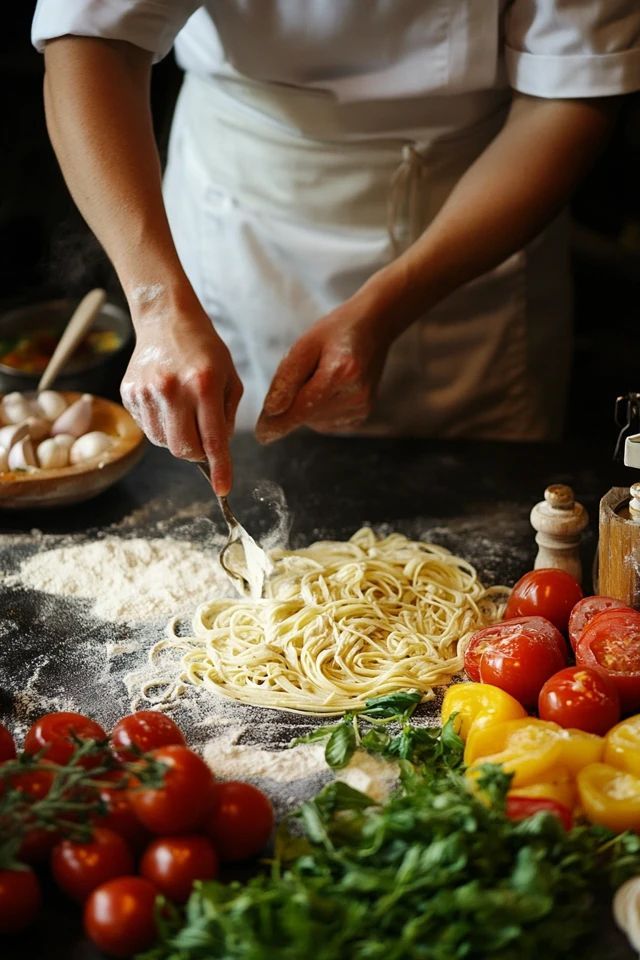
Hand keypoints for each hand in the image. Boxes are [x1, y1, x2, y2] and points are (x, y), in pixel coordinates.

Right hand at [120, 292, 242, 493]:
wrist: (166, 319)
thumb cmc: (205, 349)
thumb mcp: (230, 378)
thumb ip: (227, 417)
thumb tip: (217, 450)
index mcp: (203, 385)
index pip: (213, 440)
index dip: (220, 468)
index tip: (223, 490)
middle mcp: (172, 390)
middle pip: (183, 449)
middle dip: (197, 453)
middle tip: (204, 438)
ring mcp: (146, 392)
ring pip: (163, 442)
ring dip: (178, 438)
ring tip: (184, 411)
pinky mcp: (129, 393)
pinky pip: (147, 428)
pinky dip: (161, 425)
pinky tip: (166, 403)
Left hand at [255, 296, 392, 443]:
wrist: (372, 328)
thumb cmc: (334, 332)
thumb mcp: (304, 345)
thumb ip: (286, 379)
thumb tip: (271, 413)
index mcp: (340, 373)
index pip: (301, 408)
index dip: (277, 423)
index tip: (261, 435)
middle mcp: (355, 396)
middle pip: (305, 416)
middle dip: (292, 402)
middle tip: (305, 372)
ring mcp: (361, 408)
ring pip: (313, 422)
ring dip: (305, 406)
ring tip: (320, 378)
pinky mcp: (361, 416)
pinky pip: (325, 424)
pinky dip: (318, 411)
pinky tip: (327, 389)